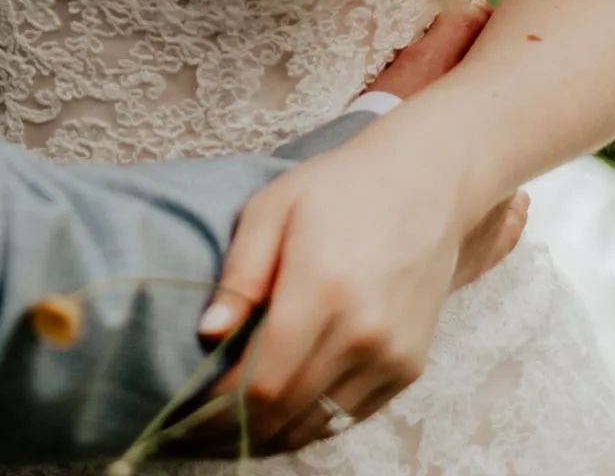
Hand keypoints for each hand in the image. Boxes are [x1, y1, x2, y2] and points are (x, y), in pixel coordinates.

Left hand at [175, 1, 524, 455]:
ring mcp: (391, 355)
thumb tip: (208, 334)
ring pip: (320, 422)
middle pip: (289, 410)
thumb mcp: (273, 208)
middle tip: (206, 419)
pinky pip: (352, 415)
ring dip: (277, 429)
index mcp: (321, 288)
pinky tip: (288, 404)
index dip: (222, 405)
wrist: (424, 184)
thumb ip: (240, 274)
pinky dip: (315, 418)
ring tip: (240, 417)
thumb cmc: (338, 188)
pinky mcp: (410, 366)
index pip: (263, 381)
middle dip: (241, 424)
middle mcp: (362, 332)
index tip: (191, 407)